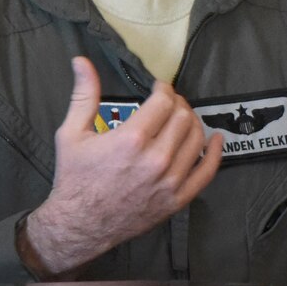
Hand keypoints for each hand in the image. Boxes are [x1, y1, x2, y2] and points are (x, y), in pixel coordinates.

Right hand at [22, 57, 223, 273]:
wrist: (79, 224)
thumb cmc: (74, 178)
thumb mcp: (71, 133)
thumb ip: (83, 95)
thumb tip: (81, 61)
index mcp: (131, 139)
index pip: (164, 102)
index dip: (164, 90)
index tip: (159, 88)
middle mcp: (155, 159)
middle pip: (183, 118)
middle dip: (178, 104)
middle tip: (169, 103)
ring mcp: (169, 181)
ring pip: (196, 139)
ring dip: (193, 122)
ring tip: (182, 118)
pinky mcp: (177, 199)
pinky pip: (206, 172)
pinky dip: (215, 153)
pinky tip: (215, 139)